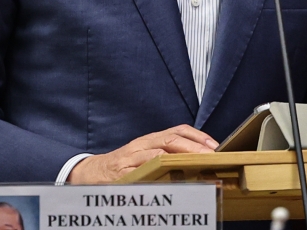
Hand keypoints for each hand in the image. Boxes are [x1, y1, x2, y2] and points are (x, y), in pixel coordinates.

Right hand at [68, 125, 218, 183]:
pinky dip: (156, 171)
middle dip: (194, 147)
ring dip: (181, 157)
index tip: (215, 146)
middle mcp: (142, 145)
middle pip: (172, 140)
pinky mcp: (122, 172)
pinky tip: (170, 176)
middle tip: (212, 156)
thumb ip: (165, 155)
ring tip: (198, 164)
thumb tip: (196, 160)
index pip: (178, 130)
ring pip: (159, 153)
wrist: (91, 173)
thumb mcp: (145, 156)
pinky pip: (142, 170)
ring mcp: (132, 158)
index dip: (198, 136)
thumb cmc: (123, 166)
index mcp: (150, 140)